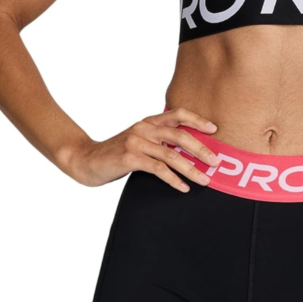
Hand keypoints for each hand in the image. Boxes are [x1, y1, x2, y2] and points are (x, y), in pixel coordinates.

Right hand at [62, 107, 220, 191]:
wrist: (86, 160)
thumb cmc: (116, 153)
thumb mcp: (138, 140)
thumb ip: (157, 140)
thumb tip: (186, 150)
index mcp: (148, 121)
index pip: (178, 114)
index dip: (197, 120)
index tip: (214, 129)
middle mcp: (144, 128)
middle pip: (180, 135)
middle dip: (201, 148)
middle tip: (216, 161)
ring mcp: (136, 142)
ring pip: (172, 154)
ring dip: (191, 168)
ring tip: (205, 179)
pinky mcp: (130, 158)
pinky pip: (158, 169)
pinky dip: (173, 179)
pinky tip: (183, 188)